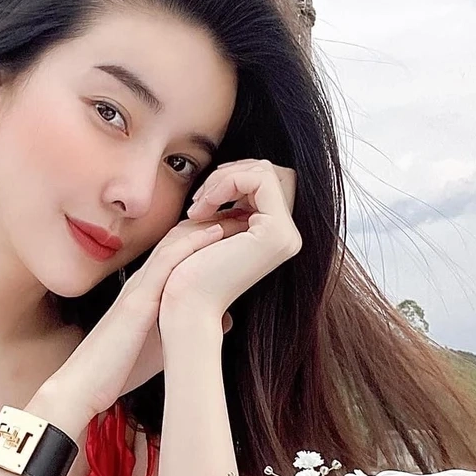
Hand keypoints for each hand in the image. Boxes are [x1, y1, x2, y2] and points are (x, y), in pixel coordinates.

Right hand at [47, 221, 229, 421]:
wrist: (87, 383)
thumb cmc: (120, 368)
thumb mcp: (162, 346)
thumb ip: (186, 329)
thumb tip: (225, 320)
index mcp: (147, 292)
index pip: (179, 255)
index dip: (206, 238)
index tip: (237, 229)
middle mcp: (142, 283)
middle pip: (179, 240)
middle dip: (210, 221)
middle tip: (241, 209)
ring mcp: (139, 288)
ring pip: (175, 243)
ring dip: (207, 224)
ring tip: (237, 210)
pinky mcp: (138, 299)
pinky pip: (167, 262)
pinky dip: (193, 244)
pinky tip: (216, 232)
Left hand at [160, 159, 299, 320]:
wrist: (186, 304)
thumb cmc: (190, 272)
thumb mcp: (214, 229)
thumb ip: (232, 205)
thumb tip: (240, 172)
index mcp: (275, 236)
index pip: (267, 182)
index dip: (234, 178)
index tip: (204, 200)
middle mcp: (288, 236)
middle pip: (271, 172)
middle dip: (230, 174)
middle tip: (200, 200)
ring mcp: (286, 236)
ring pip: (265, 171)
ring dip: (224, 179)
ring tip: (198, 208)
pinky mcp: (276, 233)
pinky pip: (260, 179)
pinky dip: (226, 184)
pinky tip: (201, 211)